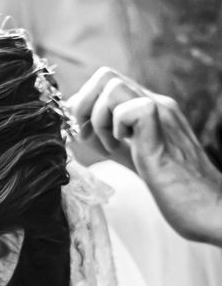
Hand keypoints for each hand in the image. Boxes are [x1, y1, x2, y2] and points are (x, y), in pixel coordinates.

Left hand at [68, 67, 221, 246]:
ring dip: (98, 118)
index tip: (84, 134)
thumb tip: (78, 130)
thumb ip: (108, 140)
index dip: (83, 105)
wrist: (210, 210)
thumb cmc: (173, 189)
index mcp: (148, 108)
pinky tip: (123, 147)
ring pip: (113, 86)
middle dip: (82, 105)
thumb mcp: (131, 156)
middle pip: (104, 76)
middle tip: (89, 137)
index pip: (104, 82)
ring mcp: (162, 116)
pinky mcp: (162, 135)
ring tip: (110, 146)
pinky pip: (133, 108)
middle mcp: (156, 105)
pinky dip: (116, 127)